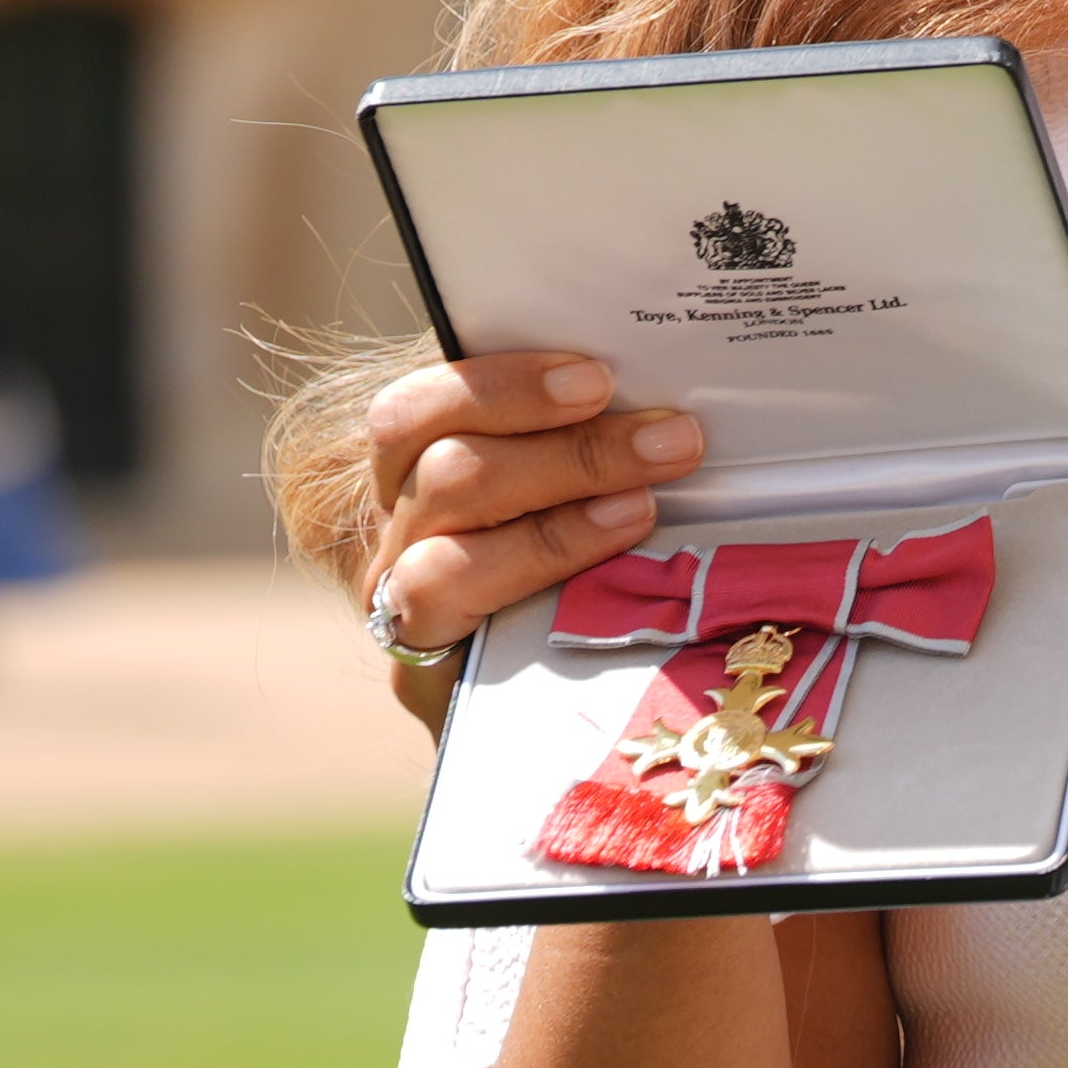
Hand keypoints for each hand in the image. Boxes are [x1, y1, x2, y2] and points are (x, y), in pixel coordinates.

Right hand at [364, 352, 702, 705]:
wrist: (518, 691)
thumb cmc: (555, 553)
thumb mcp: (560, 482)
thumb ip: (584, 439)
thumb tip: (667, 407)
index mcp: (415, 458)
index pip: (418, 408)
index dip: (505, 384)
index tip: (598, 376)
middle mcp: (395, 521)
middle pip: (447, 469)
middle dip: (570, 450)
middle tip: (671, 438)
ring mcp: (396, 594)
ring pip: (444, 540)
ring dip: (558, 518)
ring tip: (647, 504)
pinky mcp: (417, 663)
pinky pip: (450, 607)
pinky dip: (535, 572)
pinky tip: (608, 568)